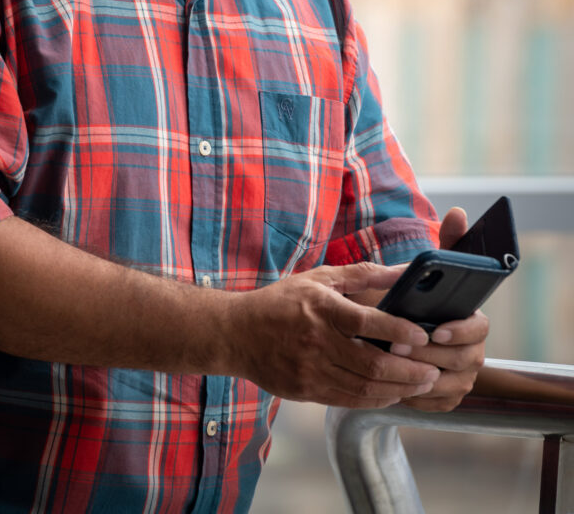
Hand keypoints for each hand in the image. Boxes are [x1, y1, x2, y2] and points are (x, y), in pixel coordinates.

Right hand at [228, 263, 441, 408]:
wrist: (237, 333)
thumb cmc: (282, 301)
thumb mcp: (319, 277)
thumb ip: (362, 274)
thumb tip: (403, 270)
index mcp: (320, 307)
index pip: (366, 322)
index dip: (398, 331)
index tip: (423, 335)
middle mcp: (315, 340)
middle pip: (371, 363)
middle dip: (409, 370)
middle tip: (434, 370)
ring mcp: (309, 370)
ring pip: (363, 388)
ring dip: (398, 389)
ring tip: (421, 384)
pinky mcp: (305, 391)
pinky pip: (348, 401)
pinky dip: (375, 400)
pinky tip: (393, 393)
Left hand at [399, 205, 488, 411]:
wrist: (392, 334)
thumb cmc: (412, 299)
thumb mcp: (425, 272)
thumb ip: (444, 246)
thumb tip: (459, 213)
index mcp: (472, 321)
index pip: (479, 328)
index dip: (460, 330)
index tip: (436, 328)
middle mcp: (473, 352)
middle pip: (465, 359)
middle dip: (432, 353)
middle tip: (398, 346)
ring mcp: (461, 378)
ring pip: (449, 384)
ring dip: (420, 376)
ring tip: (391, 365)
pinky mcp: (445, 399)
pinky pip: (435, 403)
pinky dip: (416, 397)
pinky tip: (393, 385)